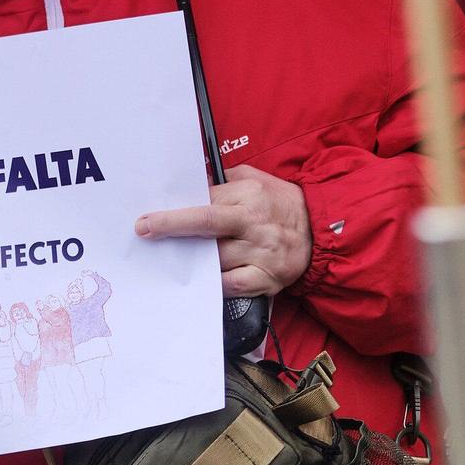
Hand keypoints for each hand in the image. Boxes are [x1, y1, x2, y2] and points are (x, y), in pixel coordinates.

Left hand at [135, 165, 311, 297]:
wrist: (319, 231)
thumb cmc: (279, 203)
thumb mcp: (253, 179)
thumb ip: (221, 182)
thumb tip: (189, 187)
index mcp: (251, 196)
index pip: (206, 203)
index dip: (175, 212)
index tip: (147, 219)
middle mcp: (256, 224)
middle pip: (208, 227)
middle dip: (174, 228)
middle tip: (145, 232)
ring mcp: (262, 253)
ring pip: (216, 259)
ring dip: (192, 259)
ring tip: (175, 258)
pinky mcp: (268, 278)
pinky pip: (232, 285)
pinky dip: (214, 283)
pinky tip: (201, 279)